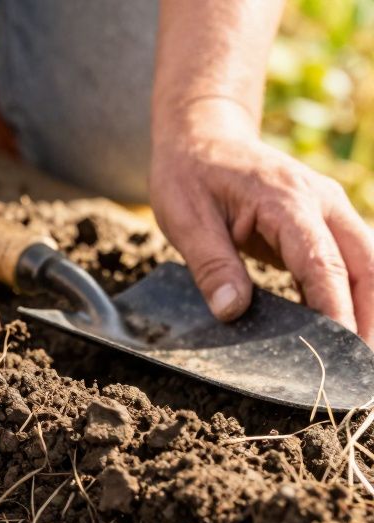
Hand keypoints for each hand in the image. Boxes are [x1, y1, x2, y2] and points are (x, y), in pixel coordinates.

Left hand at [150, 99, 373, 341]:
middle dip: (368, 314)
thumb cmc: (190, 176)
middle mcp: (321, 202)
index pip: (323, 263)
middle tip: (359, 364)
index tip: (341, 348)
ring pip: (367, 263)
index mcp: (287, 200)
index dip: (335, 309)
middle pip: (365, 264)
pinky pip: (348, 261)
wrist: (202, 138)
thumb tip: (232, 311)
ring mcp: (328, 210)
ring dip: (368, 306)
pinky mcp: (323, 222)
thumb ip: (211, 264)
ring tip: (356, 355)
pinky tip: (341, 329)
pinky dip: (351, 293)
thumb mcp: (186, 219)